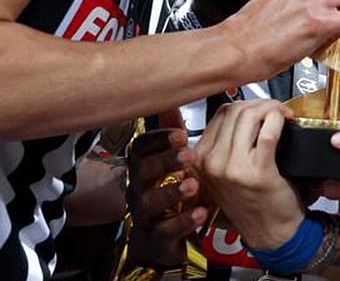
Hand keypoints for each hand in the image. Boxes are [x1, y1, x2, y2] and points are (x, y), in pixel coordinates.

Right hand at [125, 113, 207, 267]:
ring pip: (151, 201)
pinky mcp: (157, 236)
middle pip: (143, 171)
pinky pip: (166, 229)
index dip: (159, 139)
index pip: (140, 148)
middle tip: (189, 154)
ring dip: (172, 191)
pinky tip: (201, 212)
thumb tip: (172, 98)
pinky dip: (183, 221)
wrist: (158, 240)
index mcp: (142, 166)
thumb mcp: (169, 162)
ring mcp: (145, 213)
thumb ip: (171, 133)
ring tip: (193, 184)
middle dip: (165, 160)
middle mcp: (138, 188)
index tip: (181, 133)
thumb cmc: (166, 192)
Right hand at [195, 100, 305, 248]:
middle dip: (259, 102)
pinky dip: (279, 119)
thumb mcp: (223, 173)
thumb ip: (224, 144)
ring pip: (249, 115)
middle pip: (234, 110)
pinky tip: (286, 123)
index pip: (220, 113)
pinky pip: (268, 131)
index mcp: (200, 160)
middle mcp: (212, 163)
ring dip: (271, 107)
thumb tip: (243, 111)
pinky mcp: (257, 171)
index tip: (259, 109)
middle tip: (275, 109)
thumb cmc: (252, 202)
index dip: (244, 104)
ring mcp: (232, 167)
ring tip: (281, 115)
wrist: (269, 233)